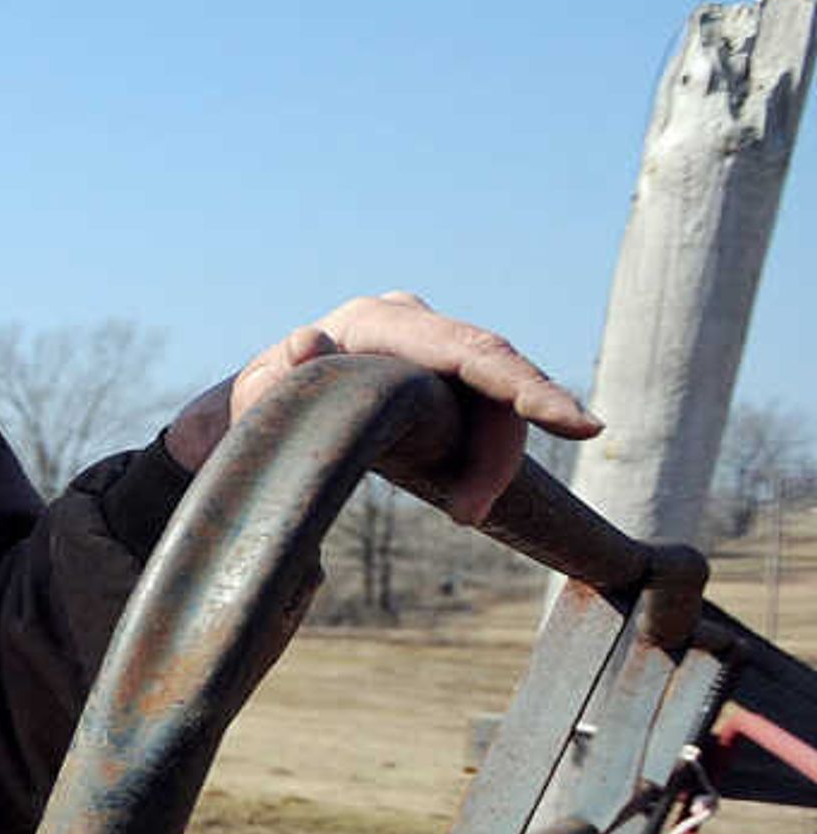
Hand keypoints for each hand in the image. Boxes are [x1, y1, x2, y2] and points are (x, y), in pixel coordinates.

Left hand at [166, 292, 599, 526]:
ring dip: (489, 465)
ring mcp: (432, 350)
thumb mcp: (254, 399)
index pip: (468, 350)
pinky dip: (483, 462)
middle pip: (493, 380)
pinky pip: (483, 417)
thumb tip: (308, 340)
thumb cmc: (256, 408)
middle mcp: (415, 324)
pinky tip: (468, 500)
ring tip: (461, 513)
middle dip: (501, 448)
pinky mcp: (441, 380)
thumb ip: (273, 378)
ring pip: (494, 406)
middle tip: (473, 510)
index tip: (578, 425)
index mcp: (377, 320)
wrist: (258, 412)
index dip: (526, 386)